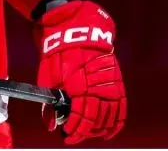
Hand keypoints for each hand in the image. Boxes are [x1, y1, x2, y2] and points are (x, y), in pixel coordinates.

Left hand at [37, 0, 125, 144]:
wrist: (75, 30)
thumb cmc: (58, 53)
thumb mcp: (47, 78)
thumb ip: (49, 104)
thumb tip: (51, 125)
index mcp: (78, 87)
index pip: (80, 119)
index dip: (74, 131)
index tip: (67, 136)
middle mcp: (96, 88)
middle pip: (95, 121)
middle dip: (84, 132)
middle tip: (75, 134)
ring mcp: (109, 85)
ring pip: (108, 117)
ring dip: (98, 129)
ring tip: (89, 133)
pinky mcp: (117, 81)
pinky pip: (121, 108)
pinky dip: (116, 123)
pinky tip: (109, 131)